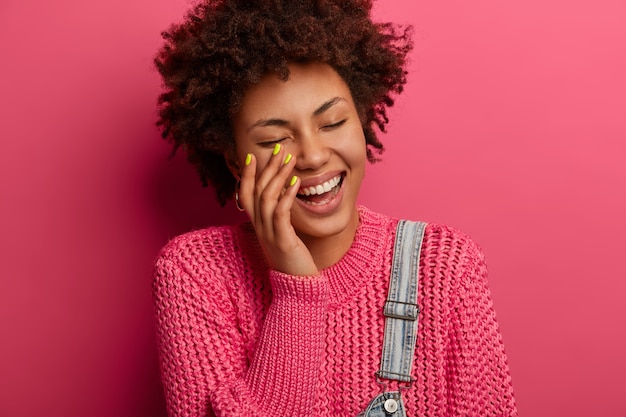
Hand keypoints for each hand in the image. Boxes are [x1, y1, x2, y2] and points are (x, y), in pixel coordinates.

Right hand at [238, 145, 318, 276]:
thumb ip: (277, 218)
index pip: (246, 195)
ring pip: (267, 198)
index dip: (247, 175)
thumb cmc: (292, 260)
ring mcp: (269, 234)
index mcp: (257, 225)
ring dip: (278, 176)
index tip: (252, 155)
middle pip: (257, 191)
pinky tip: (296, 182)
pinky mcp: (283, 240)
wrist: (297, 287)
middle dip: (266, 168)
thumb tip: (280, 198)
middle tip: (278, 149)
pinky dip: (287, 195)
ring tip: (289, 159)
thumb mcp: (280, 235)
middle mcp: (259, 227)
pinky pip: (281, 213)